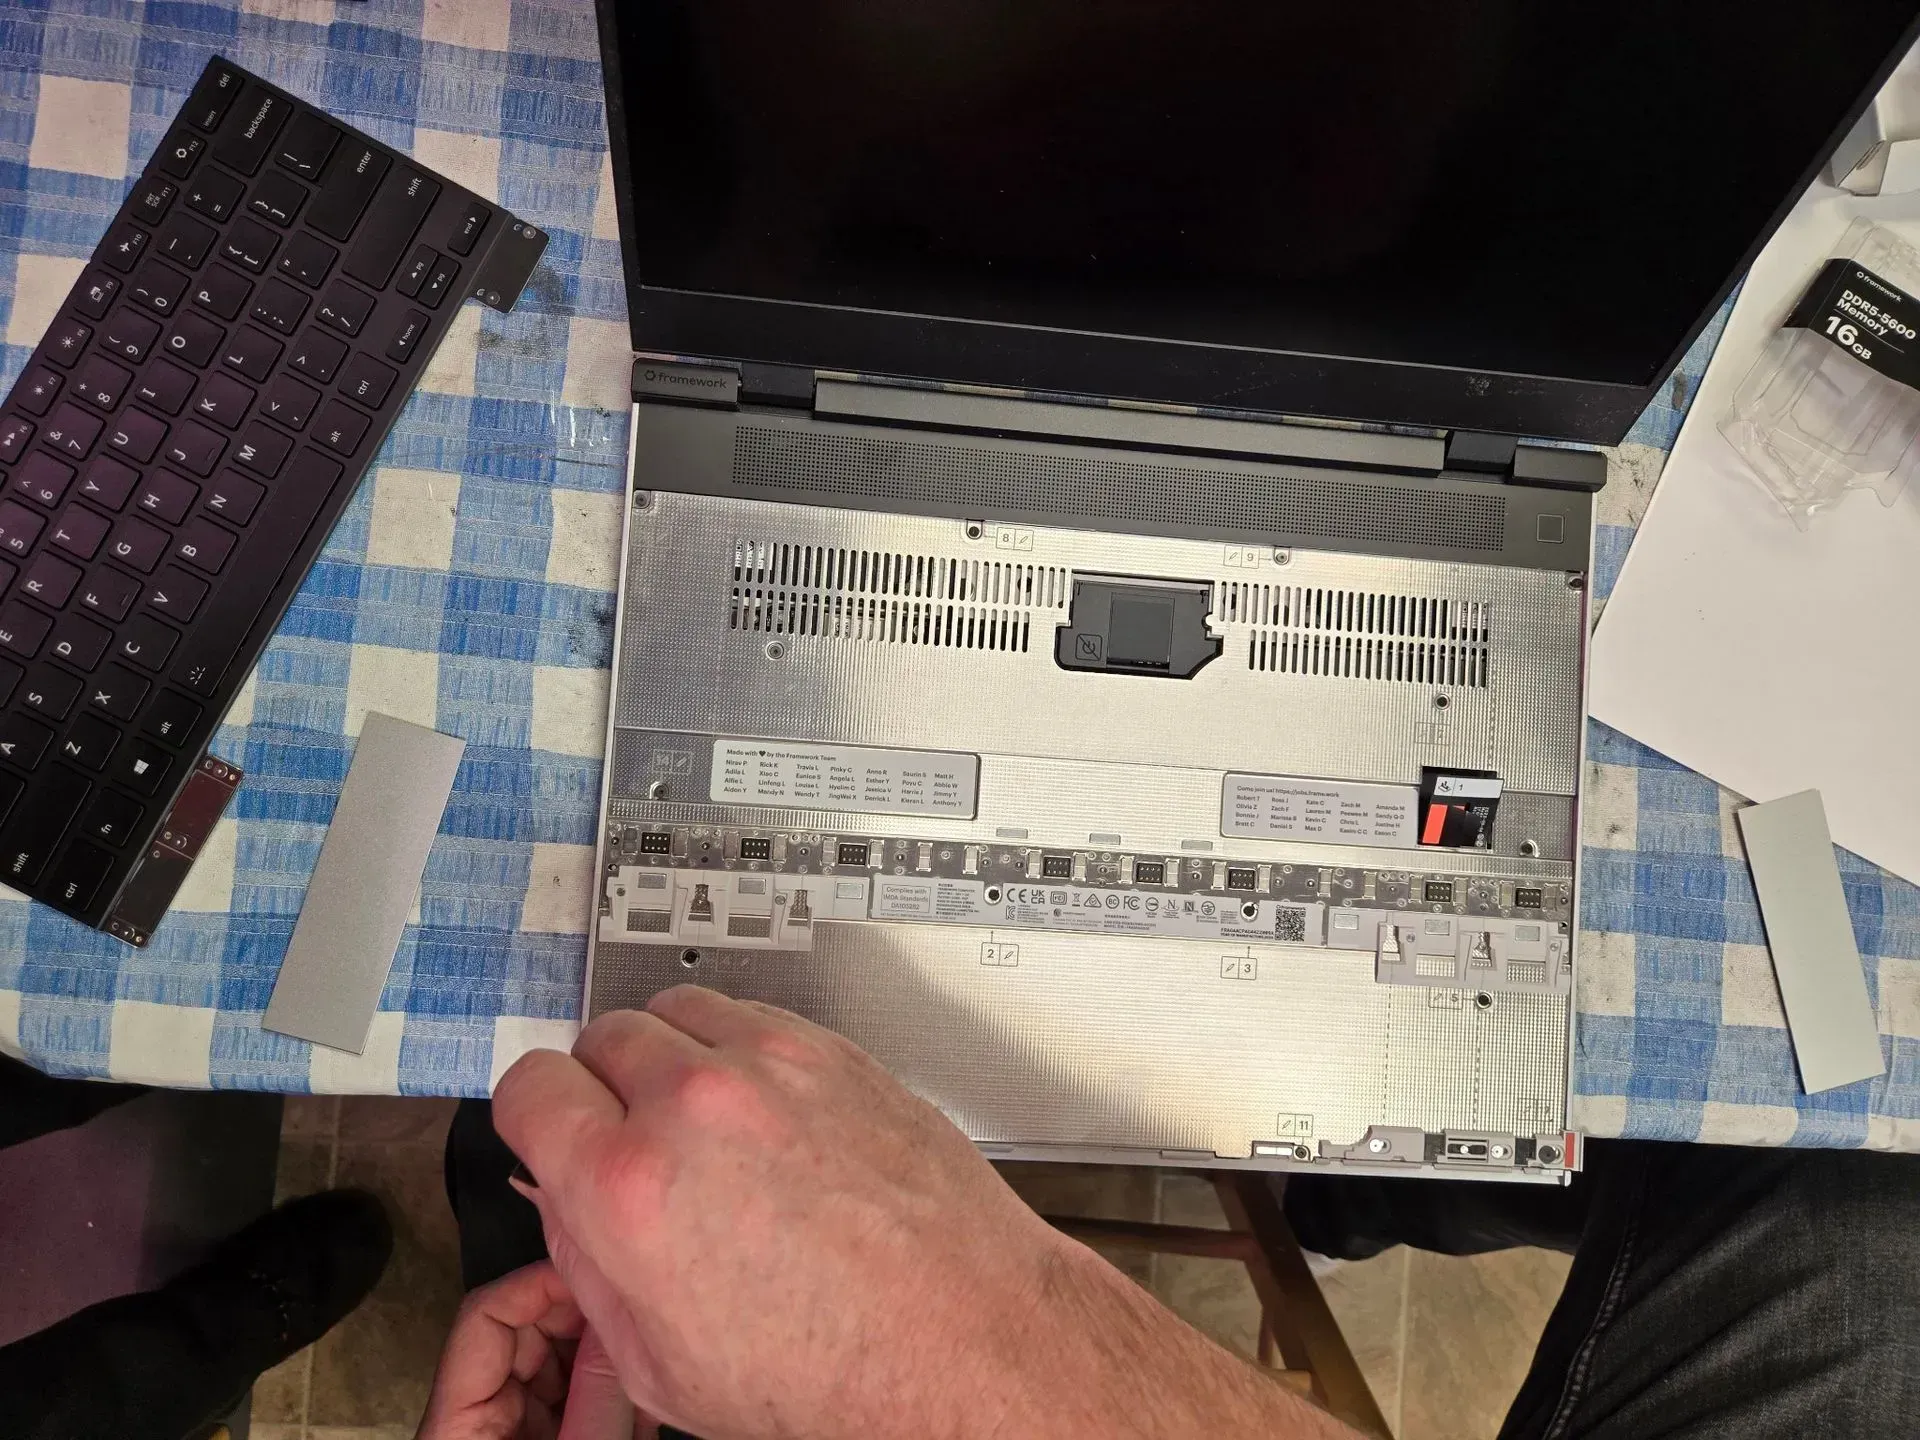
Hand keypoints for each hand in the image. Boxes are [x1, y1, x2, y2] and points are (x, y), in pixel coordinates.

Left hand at [414, 1260, 647, 1439]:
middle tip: (637, 1309)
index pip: (482, 1317)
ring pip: (558, 1360)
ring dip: (607, 1353)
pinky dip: (614, 1389)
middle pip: (526, 1332)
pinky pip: (574, 1394)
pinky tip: (649, 1392)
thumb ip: (597, 1392)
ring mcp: (514, 1428)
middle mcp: (480, 1417)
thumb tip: (624, 1316)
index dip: (538, 1283)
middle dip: (585, 1316)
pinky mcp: (544, 1438)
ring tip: (653, 1353)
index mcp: (457, 1423)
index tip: (595, 1271)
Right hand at [493, 987, 1354, 1439]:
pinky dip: (739, 1046)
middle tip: (625, 1133)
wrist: (961, 1345)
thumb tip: (566, 1199)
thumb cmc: (837, 1371)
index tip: (550, 1130)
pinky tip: (759, 1105)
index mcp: (629, 1186)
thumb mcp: (659, 1359)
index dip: (535, 1117)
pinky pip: (750, 1013)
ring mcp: (772, 1067)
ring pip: (674, 1008)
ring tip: (694, 1117)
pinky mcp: (834, 1052)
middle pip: (598, 1037)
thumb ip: (589, 1260)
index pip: (527, 1086)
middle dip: (600, 1085)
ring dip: (668, 1054)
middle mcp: (695, 1105)